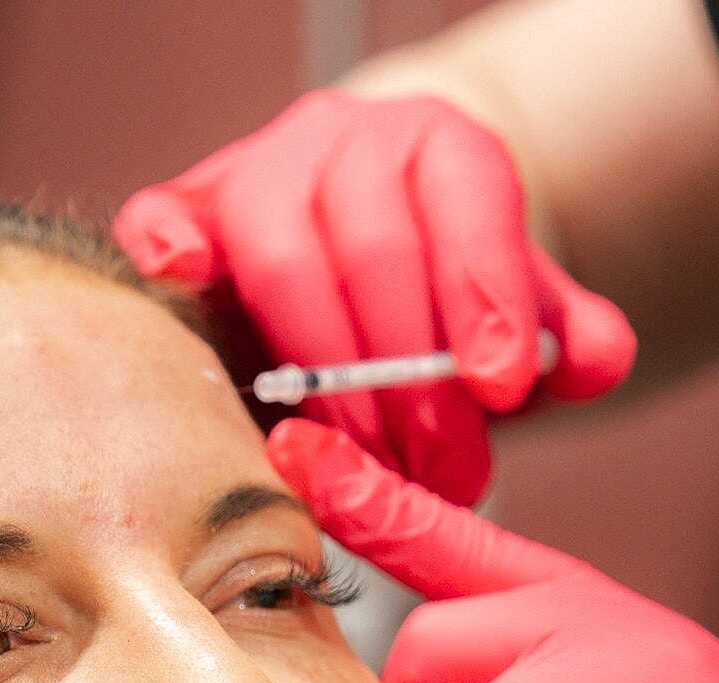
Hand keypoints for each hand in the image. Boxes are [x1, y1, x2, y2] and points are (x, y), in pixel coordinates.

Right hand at [115, 91, 635, 505]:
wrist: (342, 268)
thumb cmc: (426, 301)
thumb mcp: (508, 313)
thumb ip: (557, 334)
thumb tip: (590, 364)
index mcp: (435, 145)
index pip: (468, 202)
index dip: (486, 298)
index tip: (501, 388)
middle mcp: (343, 142)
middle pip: (375, 248)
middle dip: (409, 379)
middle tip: (437, 470)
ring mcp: (256, 173)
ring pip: (282, 262)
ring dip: (327, 378)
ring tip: (366, 461)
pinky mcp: (185, 210)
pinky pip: (161, 222)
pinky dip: (167, 251)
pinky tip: (184, 284)